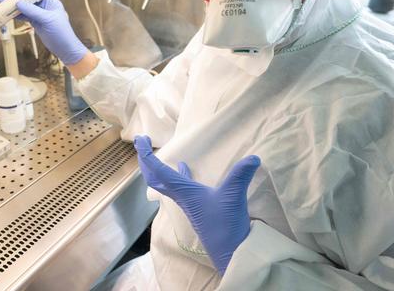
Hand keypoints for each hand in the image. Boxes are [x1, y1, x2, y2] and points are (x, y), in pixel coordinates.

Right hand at [0, 0, 87, 64]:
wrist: (65, 48)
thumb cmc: (62, 33)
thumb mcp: (47, 20)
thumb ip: (33, 11)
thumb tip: (19, 3)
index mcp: (50, 1)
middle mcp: (44, 5)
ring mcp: (38, 13)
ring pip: (22, 6)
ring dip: (11, 4)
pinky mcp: (35, 21)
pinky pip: (22, 15)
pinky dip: (14, 14)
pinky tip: (5, 12)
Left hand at [134, 135, 259, 274]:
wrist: (230, 253)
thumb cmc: (226, 226)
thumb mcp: (233, 196)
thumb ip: (241, 175)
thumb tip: (254, 158)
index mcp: (183, 192)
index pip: (158, 171)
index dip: (147, 154)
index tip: (140, 140)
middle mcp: (181, 197)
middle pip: (154, 177)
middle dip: (146, 160)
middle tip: (142, 142)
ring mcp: (187, 203)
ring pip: (165, 183)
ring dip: (157, 168)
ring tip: (155, 154)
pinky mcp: (196, 207)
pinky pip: (180, 186)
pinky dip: (177, 174)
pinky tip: (183, 167)